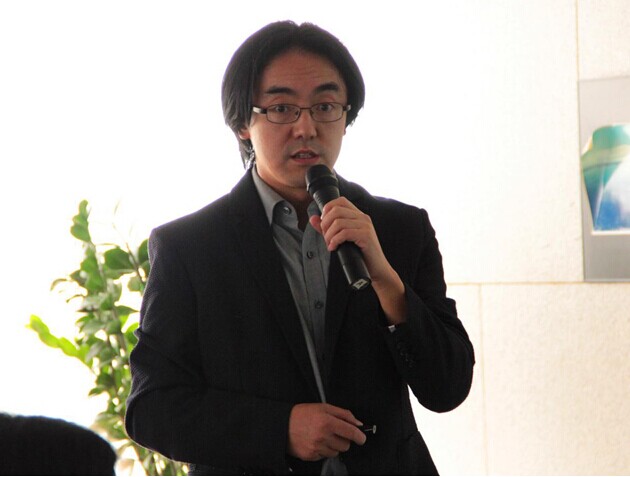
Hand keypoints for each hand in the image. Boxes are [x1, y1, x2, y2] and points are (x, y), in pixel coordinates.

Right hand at [287, 403, 366, 460]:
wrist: (282, 424)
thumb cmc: (302, 414)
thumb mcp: (323, 407)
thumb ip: (343, 414)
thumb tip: (358, 423)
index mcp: (327, 422)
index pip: (350, 432)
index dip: (360, 436)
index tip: (362, 438)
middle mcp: (322, 436)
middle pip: (345, 445)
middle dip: (344, 439)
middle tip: (335, 432)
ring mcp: (316, 448)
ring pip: (336, 452)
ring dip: (333, 446)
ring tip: (323, 436)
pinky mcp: (310, 456)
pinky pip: (325, 456)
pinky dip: (323, 450)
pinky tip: (316, 442)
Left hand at [309, 197, 406, 323]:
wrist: (377, 269)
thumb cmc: (360, 254)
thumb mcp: (342, 239)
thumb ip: (327, 228)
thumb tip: (312, 218)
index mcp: (358, 215)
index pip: (340, 201)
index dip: (327, 209)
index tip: (324, 224)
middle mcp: (363, 217)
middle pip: (336, 210)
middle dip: (325, 224)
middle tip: (325, 237)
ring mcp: (365, 226)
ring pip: (338, 222)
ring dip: (329, 235)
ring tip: (330, 244)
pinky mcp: (366, 236)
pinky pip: (344, 233)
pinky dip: (335, 241)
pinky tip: (333, 248)